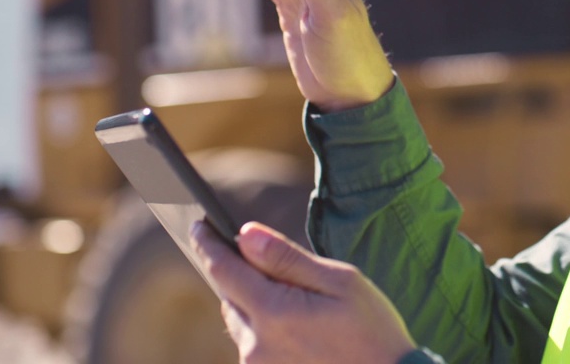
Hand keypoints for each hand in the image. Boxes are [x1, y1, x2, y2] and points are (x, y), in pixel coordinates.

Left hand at [191, 221, 417, 363]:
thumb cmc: (371, 330)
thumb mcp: (339, 281)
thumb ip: (287, 258)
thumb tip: (245, 235)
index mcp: (274, 312)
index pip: (223, 270)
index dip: (208, 244)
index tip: (198, 225)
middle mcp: (255, 344)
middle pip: (229, 294)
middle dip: (239, 271)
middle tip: (264, 256)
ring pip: (240, 319)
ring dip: (254, 300)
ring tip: (295, 297)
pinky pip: (252, 341)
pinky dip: (264, 324)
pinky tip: (298, 323)